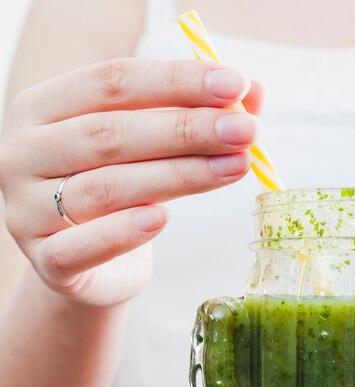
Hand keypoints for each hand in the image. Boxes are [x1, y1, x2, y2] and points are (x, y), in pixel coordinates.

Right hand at [0, 59, 262, 305]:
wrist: (91, 263)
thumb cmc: (124, 193)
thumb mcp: (153, 150)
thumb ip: (195, 118)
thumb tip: (255, 93)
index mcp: (44, 108)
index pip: (111, 82)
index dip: (176, 81)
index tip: (234, 85)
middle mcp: (25, 153)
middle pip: (110, 134)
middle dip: (186, 130)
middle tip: (245, 131)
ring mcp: (27, 210)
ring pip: (107, 188)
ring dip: (178, 176)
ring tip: (234, 168)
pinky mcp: (47, 260)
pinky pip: (83, 246)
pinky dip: (124, 233)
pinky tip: (163, 219)